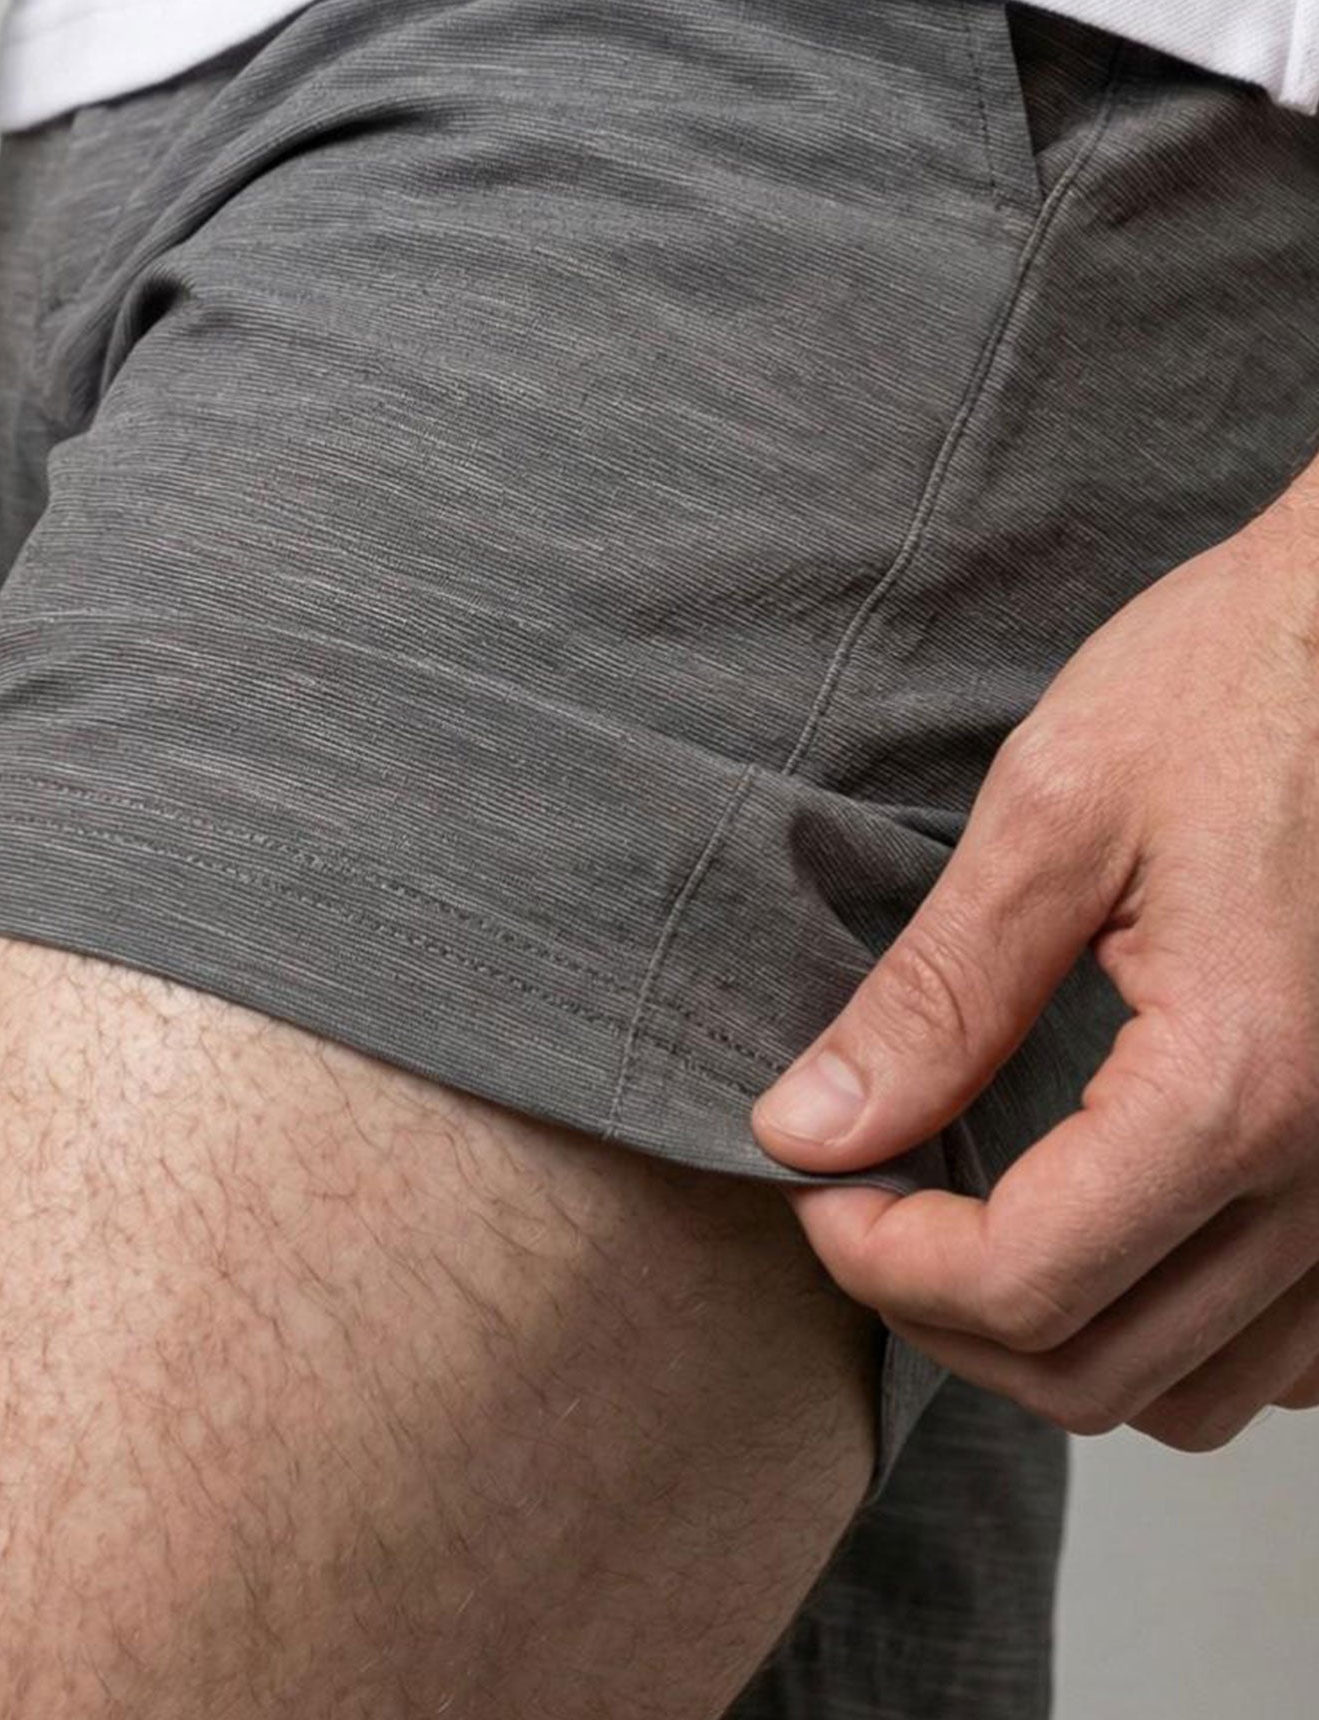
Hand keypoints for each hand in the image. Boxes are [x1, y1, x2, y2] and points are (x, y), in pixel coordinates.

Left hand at [750, 497, 1318, 1450]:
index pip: (1024, 1285)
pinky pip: (1296, 1350)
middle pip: (1103, 1374)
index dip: (879, 1262)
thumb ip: (934, 996)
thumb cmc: (1240, 685)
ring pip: (1205, 1395)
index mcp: (1241, 1085)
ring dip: (1061, 1340)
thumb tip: (810, 1129)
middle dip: (946, 1315)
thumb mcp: (1056, 814)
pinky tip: (1108, 1225)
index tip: (813, 1182)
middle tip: (864, 1208)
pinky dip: (1183, 1327)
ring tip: (969, 1223)